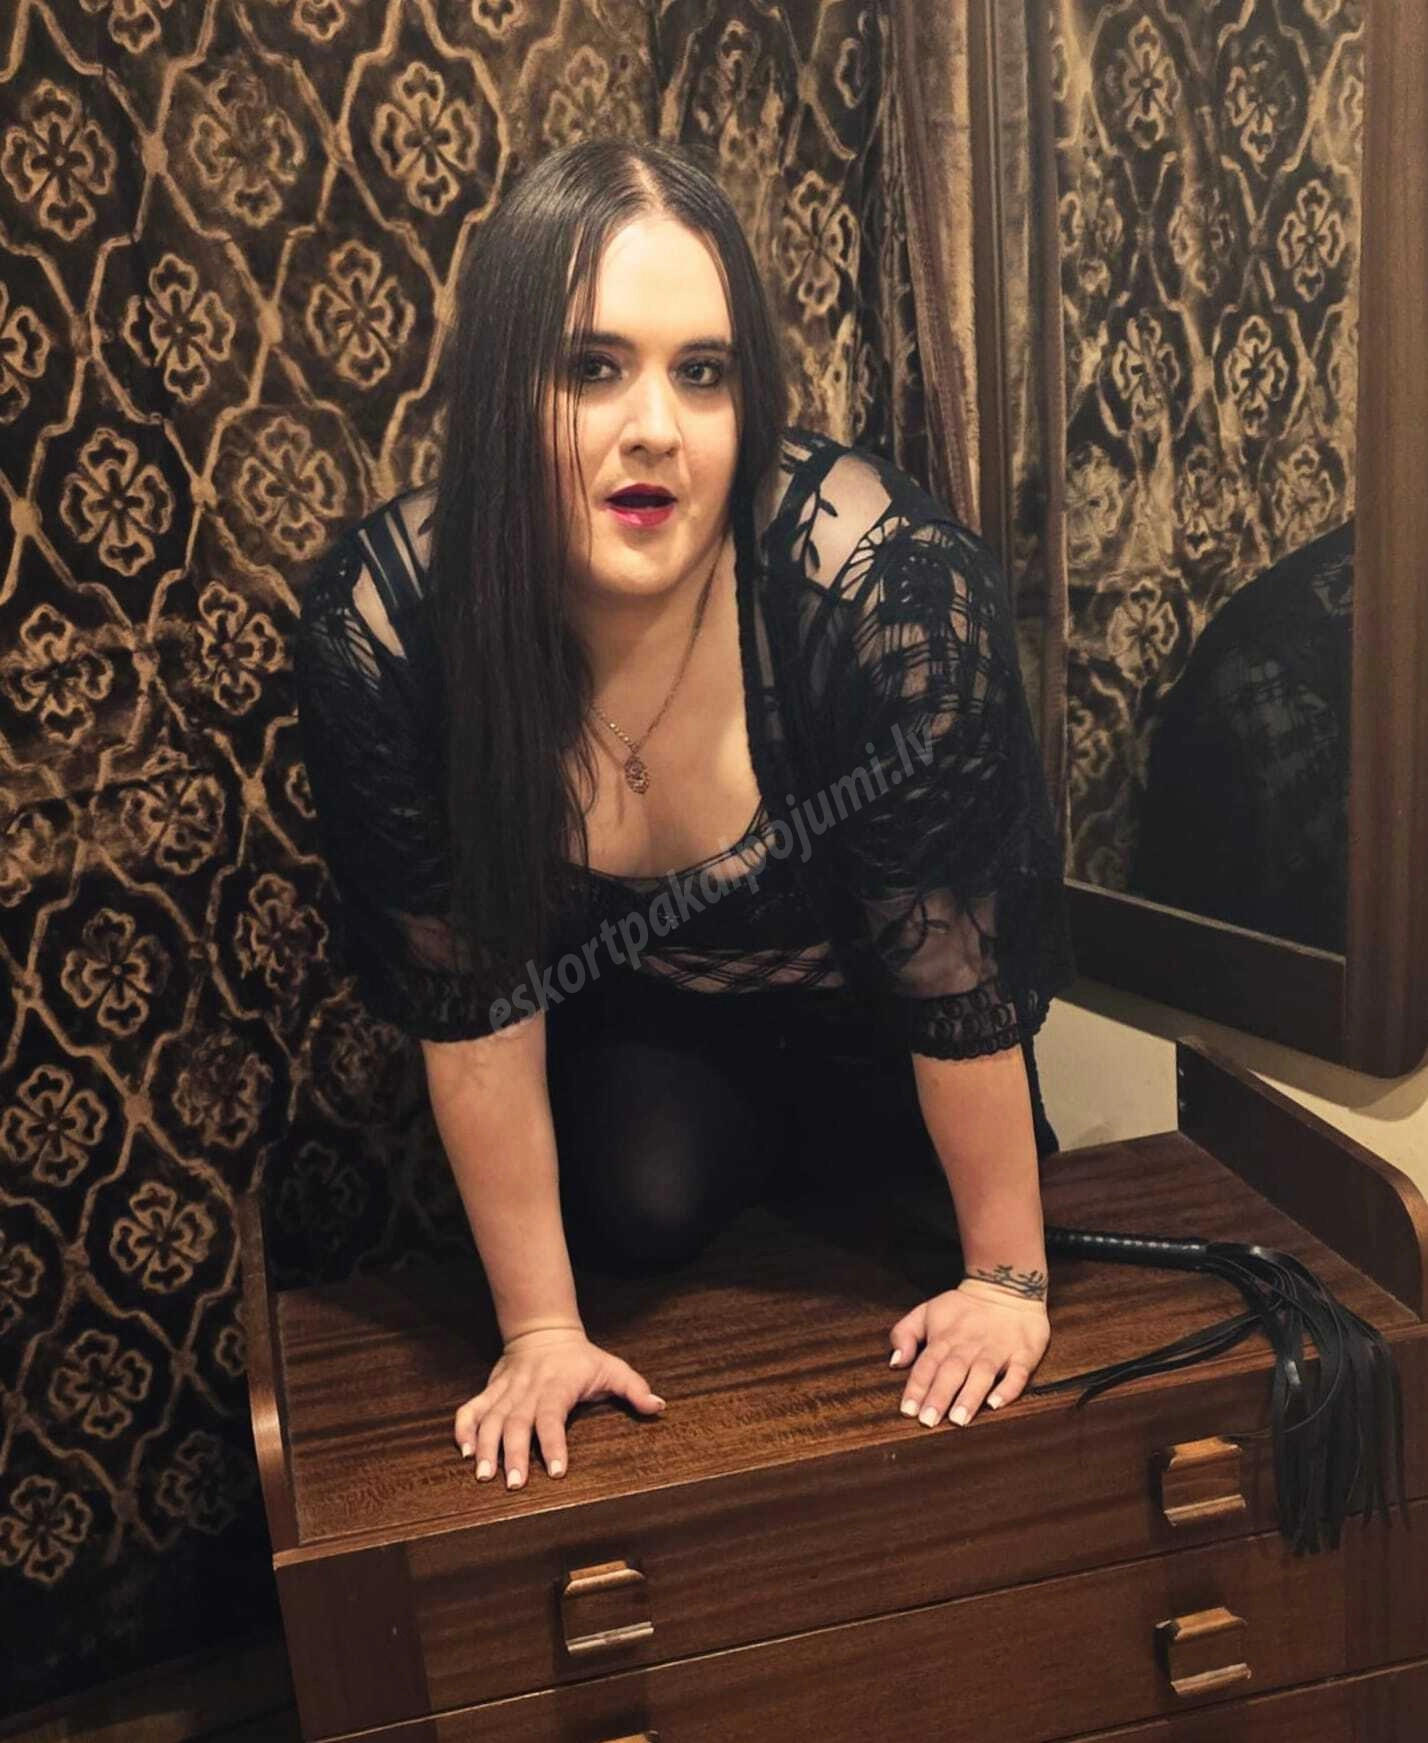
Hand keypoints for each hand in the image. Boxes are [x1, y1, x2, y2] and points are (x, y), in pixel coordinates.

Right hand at [453, 1328, 665, 1489]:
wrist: (543, 1329)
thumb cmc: (581, 1357)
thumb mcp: (611, 1367)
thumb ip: (634, 1388)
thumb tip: (658, 1406)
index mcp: (558, 1385)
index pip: (553, 1415)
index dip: (554, 1443)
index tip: (556, 1471)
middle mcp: (529, 1389)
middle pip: (517, 1422)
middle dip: (513, 1453)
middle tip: (513, 1484)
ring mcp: (506, 1390)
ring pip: (491, 1418)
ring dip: (485, 1446)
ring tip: (483, 1475)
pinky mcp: (490, 1390)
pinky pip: (472, 1409)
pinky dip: (464, 1429)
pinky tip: (464, 1453)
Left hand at [888, 1279, 1049, 1427]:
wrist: (1007, 1287)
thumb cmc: (963, 1308)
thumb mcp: (927, 1311)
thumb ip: (904, 1333)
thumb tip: (895, 1362)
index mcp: (945, 1337)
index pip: (927, 1364)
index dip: (917, 1387)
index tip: (908, 1410)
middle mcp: (970, 1345)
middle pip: (952, 1371)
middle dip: (939, 1396)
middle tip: (929, 1421)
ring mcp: (998, 1349)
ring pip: (982, 1374)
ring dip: (969, 1396)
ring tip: (959, 1419)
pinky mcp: (1023, 1353)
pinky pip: (1018, 1372)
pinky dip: (1008, 1388)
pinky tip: (996, 1403)